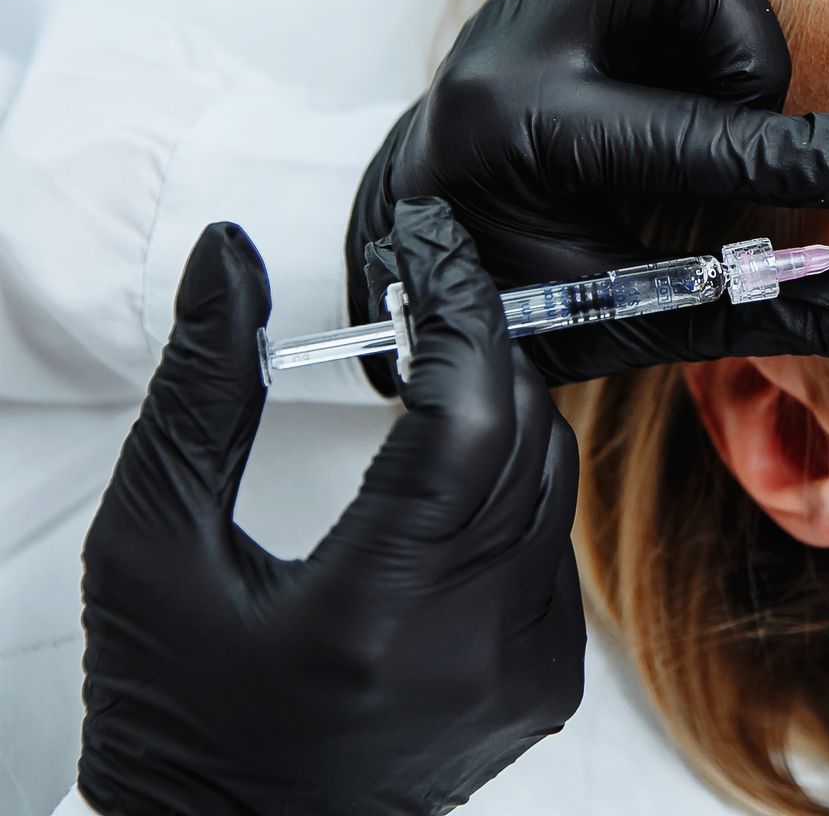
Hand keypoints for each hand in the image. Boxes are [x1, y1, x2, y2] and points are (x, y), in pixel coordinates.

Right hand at [78, 199, 584, 815]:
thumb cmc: (173, 705)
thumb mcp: (151, 544)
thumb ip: (202, 392)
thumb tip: (230, 259)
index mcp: (369, 616)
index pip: (466, 418)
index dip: (456, 311)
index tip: (428, 246)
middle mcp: (472, 647)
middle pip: (524, 435)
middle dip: (480, 344)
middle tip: (424, 293)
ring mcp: (525, 672)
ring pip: (553, 480)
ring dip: (499, 410)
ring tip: (430, 372)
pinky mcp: (548, 686)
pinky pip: (555, 543)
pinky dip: (512, 488)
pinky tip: (446, 479)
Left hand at [347, 0, 828, 391]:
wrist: (414, 228)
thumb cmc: (514, 287)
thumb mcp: (618, 323)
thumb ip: (742, 316)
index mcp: (523, 139)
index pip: (708, 139)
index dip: (825, 158)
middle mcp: (517, 39)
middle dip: (748, 53)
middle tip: (746, 119)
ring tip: (713, 59)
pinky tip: (677, 0)